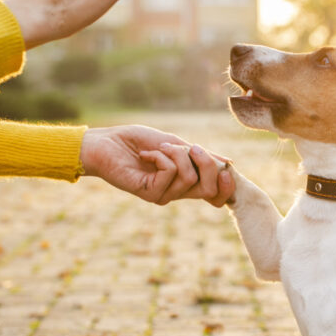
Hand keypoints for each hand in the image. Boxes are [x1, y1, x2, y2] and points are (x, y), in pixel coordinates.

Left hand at [79, 125, 232, 205]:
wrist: (107, 142)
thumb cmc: (138, 140)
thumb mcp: (176, 144)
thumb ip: (200, 155)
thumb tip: (228, 162)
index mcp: (185, 182)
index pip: (215, 195)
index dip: (227, 186)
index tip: (227, 168)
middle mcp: (176, 192)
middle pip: (209, 189)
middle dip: (207, 163)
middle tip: (190, 146)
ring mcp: (163, 195)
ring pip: (189, 176)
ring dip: (176, 154)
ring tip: (158, 148)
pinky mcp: (149, 193)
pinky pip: (170, 172)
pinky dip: (161, 156)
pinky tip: (146, 155)